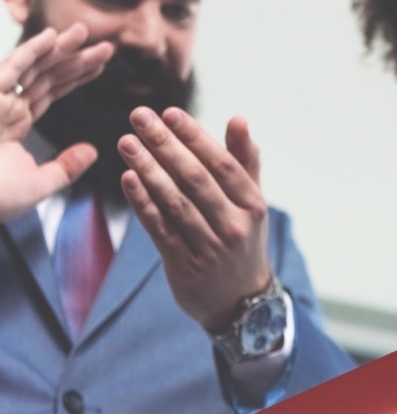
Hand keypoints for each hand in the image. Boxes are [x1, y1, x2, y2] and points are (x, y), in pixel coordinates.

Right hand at [0, 24, 111, 222]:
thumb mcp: (37, 184)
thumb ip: (66, 168)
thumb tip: (92, 151)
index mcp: (14, 122)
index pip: (50, 92)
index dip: (75, 76)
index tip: (101, 64)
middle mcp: (5, 107)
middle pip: (46, 75)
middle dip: (75, 59)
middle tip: (107, 45)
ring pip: (32, 67)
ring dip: (58, 48)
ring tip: (84, 31)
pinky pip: (11, 70)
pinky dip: (32, 52)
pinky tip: (53, 37)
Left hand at [118, 107, 272, 330]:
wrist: (240, 300)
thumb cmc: (242, 238)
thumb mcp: (251, 202)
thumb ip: (244, 161)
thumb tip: (238, 119)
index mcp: (253, 206)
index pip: (222, 165)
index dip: (195, 137)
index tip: (170, 113)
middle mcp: (234, 226)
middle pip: (195, 180)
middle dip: (165, 145)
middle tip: (139, 117)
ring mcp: (210, 248)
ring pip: (175, 202)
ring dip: (148, 169)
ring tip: (126, 142)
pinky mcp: (185, 265)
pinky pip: (160, 228)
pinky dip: (143, 203)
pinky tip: (128, 178)